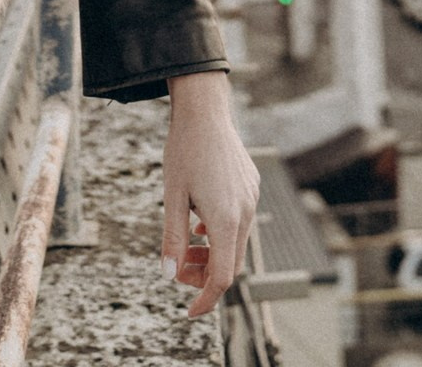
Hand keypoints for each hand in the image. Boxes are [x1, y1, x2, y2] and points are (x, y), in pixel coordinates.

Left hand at [162, 70, 258, 316]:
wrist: (205, 110)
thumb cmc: (184, 151)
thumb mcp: (172, 197)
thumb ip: (172, 239)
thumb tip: (170, 275)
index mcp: (227, 219)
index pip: (222, 277)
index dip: (205, 299)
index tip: (189, 310)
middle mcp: (246, 211)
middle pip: (232, 264)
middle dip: (206, 275)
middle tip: (179, 268)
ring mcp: (252, 197)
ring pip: (237, 243)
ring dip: (213, 254)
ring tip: (188, 245)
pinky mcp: (251, 186)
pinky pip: (240, 222)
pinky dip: (221, 233)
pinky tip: (200, 222)